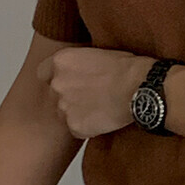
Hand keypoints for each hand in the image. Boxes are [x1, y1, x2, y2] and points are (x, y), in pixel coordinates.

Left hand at [35, 46, 154, 140]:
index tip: (69, 82)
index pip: (43, 73)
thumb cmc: (127, 68)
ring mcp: (64, 107)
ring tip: (100, 109)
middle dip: (69, 98)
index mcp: (60, 61)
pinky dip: (88, 128)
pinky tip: (104, 120)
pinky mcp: (75, 126)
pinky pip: (76, 130)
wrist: (141, 88)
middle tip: (91, 97)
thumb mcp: (96, 53)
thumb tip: (77, 71)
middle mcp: (57, 84)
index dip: (56, 79)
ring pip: (64, 115)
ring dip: (78, 114)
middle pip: (54, 96)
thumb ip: (78, 64)